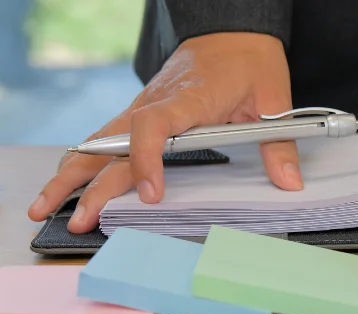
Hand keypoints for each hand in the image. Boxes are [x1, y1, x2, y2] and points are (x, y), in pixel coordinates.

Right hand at [27, 32, 301, 232]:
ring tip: (48, 206)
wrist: (232, 32)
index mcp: (189, 97)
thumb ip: (279, 143)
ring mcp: (143, 108)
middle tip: (76, 218)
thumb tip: (290, 182)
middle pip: (113, 141)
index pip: (155, 124)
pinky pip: (108, 139)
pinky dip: (85, 161)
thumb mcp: (274, 99)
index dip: (147, 158)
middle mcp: (156, 103)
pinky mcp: (140, 114)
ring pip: (101, 141)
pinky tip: (69, 184)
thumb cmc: (250, 62)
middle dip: (90, 182)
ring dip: (73, 173)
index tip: (151, 192)